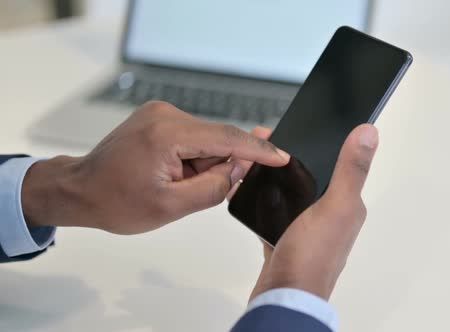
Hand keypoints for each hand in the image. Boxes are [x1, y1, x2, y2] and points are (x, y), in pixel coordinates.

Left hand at [21, 101, 289, 233]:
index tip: (283, 157)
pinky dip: (194, 158)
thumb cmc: (116, 201)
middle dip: (221, 165)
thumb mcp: (171, 206)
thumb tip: (239, 169)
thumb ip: (213, 187)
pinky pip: (193, 138)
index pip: (227, 138)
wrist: (80, 190)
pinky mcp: (159, 119)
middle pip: (218, 139)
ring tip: (176, 186)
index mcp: (168, 134)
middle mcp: (166, 115)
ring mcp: (161, 114)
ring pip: (206, 140)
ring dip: (204, 164)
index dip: (259, 150)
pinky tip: (176, 175)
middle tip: (199, 190)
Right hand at [230, 124, 378, 300]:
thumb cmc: (312, 257)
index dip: (318, 140)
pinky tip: (251, 188)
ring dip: (274, 174)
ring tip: (252, 161)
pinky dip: (264, 196)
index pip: (337, 161)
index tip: (296, 125)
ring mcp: (307, 226)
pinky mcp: (286, 236)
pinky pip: (275, 209)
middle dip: (288, 155)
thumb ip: (350, 170)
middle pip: (310, 173)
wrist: (283, 296)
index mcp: (347, 204)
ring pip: (291, 190)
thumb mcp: (335, 207)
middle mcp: (330, 214)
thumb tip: (369, 132)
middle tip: (263, 141)